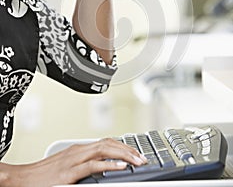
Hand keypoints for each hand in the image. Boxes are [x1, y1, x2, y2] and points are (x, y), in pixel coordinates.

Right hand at [2, 138, 146, 185]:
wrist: (24, 178)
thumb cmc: (45, 174)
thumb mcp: (69, 164)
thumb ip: (86, 162)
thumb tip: (104, 167)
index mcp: (80, 149)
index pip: (107, 142)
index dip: (123, 146)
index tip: (136, 152)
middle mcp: (79, 151)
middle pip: (109, 143)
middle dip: (128, 149)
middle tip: (142, 157)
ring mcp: (74, 160)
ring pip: (104, 150)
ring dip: (123, 155)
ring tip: (137, 161)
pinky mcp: (70, 173)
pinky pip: (93, 166)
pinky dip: (108, 165)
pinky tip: (120, 167)